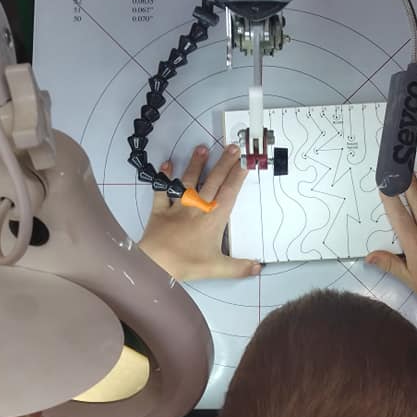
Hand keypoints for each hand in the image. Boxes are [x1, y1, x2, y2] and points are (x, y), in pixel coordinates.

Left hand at [139, 144, 261, 281]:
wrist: (157, 264)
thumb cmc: (187, 264)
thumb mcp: (217, 268)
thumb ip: (240, 267)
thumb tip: (259, 269)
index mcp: (213, 219)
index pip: (229, 193)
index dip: (238, 176)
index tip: (245, 162)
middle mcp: (197, 208)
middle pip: (213, 181)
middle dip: (224, 163)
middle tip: (232, 147)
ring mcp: (178, 207)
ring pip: (188, 180)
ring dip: (196, 164)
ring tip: (202, 148)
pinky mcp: (160, 210)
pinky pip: (162, 191)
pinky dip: (163, 178)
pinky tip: (166, 164)